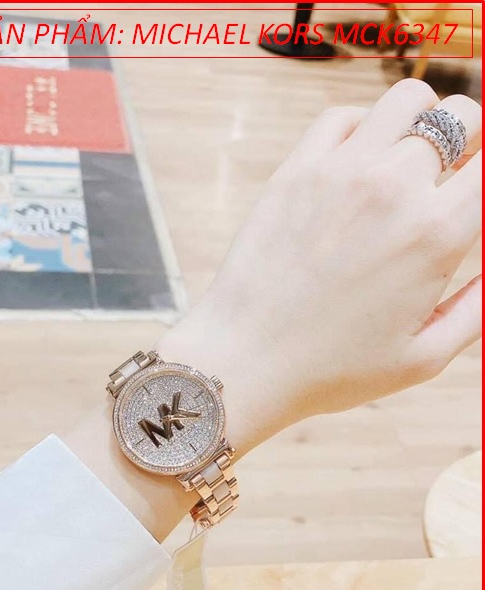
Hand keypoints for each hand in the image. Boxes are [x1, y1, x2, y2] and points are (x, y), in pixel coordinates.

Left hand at [158, 79, 481, 456]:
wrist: (245, 361)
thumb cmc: (333, 370)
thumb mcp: (424, 357)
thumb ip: (478, 307)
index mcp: (436, 234)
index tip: (476, 195)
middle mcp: (392, 188)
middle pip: (461, 118)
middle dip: (472, 139)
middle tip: (459, 169)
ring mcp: (340, 172)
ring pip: (406, 100)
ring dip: (424, 119)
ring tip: (417, 150)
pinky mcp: (296, 172)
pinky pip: (343, 117)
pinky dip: (365, 126)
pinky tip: (364, 157)